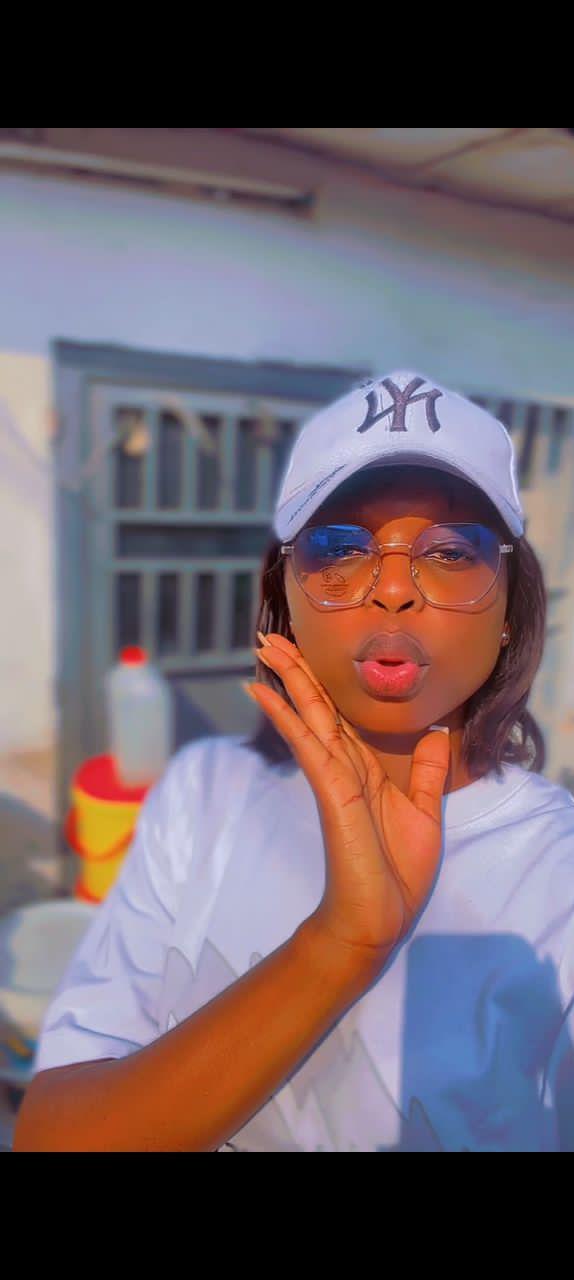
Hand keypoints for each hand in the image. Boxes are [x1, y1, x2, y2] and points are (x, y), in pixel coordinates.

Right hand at [247, 632, 449, 975]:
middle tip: (271, 636)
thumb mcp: (425, 811)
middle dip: (297, 669)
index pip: (340, 714)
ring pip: (309, 714)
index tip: (306, 652)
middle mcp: (343, 765)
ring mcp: (332, 775)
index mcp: (364, 767)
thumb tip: (437, 734)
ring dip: (287, 678)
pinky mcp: (329, 788)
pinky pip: (306, 742)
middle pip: (318, 705)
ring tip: (264, 645)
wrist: (379, 917)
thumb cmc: (398, 871)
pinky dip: (285, 715)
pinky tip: (263, 692)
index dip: (323, 682)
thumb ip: (427, 772)